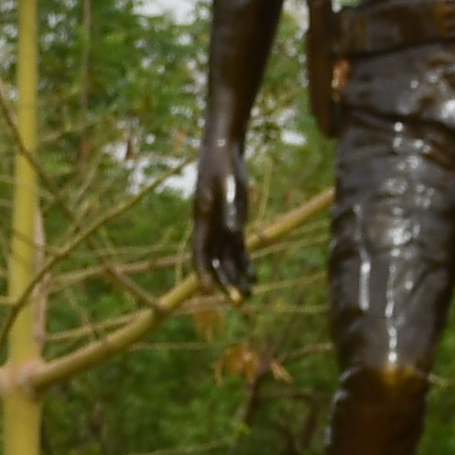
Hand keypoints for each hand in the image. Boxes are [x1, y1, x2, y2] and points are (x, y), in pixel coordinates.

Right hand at [188, 144, 253, 298]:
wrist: (223, 152)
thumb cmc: (223, 166)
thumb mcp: (228, 186)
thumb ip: (231, 211)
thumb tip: (234, 234)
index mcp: (202, 220)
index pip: (200, 252)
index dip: (202, 272)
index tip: (205, 291)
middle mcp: (210, 228)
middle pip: (216, 261)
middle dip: (225, 282)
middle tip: (238, 302)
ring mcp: (222, 227)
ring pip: (228, 258)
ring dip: (237, 277)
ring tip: (249, 296)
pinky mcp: (234, 223)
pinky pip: (239, 249)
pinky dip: (245, 263)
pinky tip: (254, 277)